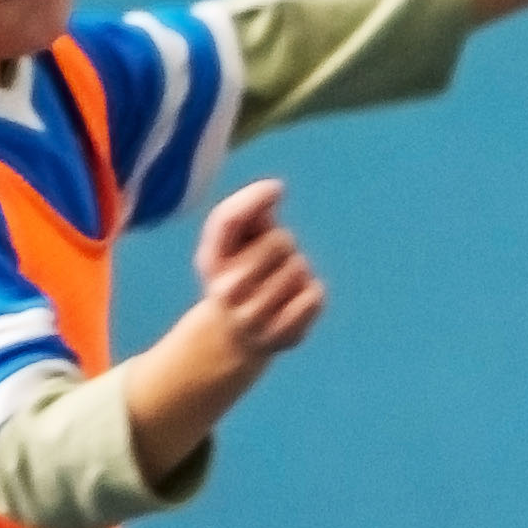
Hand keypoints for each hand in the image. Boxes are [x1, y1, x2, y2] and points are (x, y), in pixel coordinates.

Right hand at [187, 178, 323, 365]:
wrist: (233, 338)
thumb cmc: (240, 274)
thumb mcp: (235, 244)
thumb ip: (249, 214)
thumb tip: (274, 190)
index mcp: (212, 258)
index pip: (229, 219)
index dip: (255, 197)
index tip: (278, 189)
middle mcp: (227, 289)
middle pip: (280, 240)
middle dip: (285, 242)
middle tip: (273, 260)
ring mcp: (254, 316)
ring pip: (300, 267)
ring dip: (298, 270)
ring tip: (280, 284)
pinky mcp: (283, 334)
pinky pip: (315, 295)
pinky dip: (312, 294)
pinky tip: (293, 304)